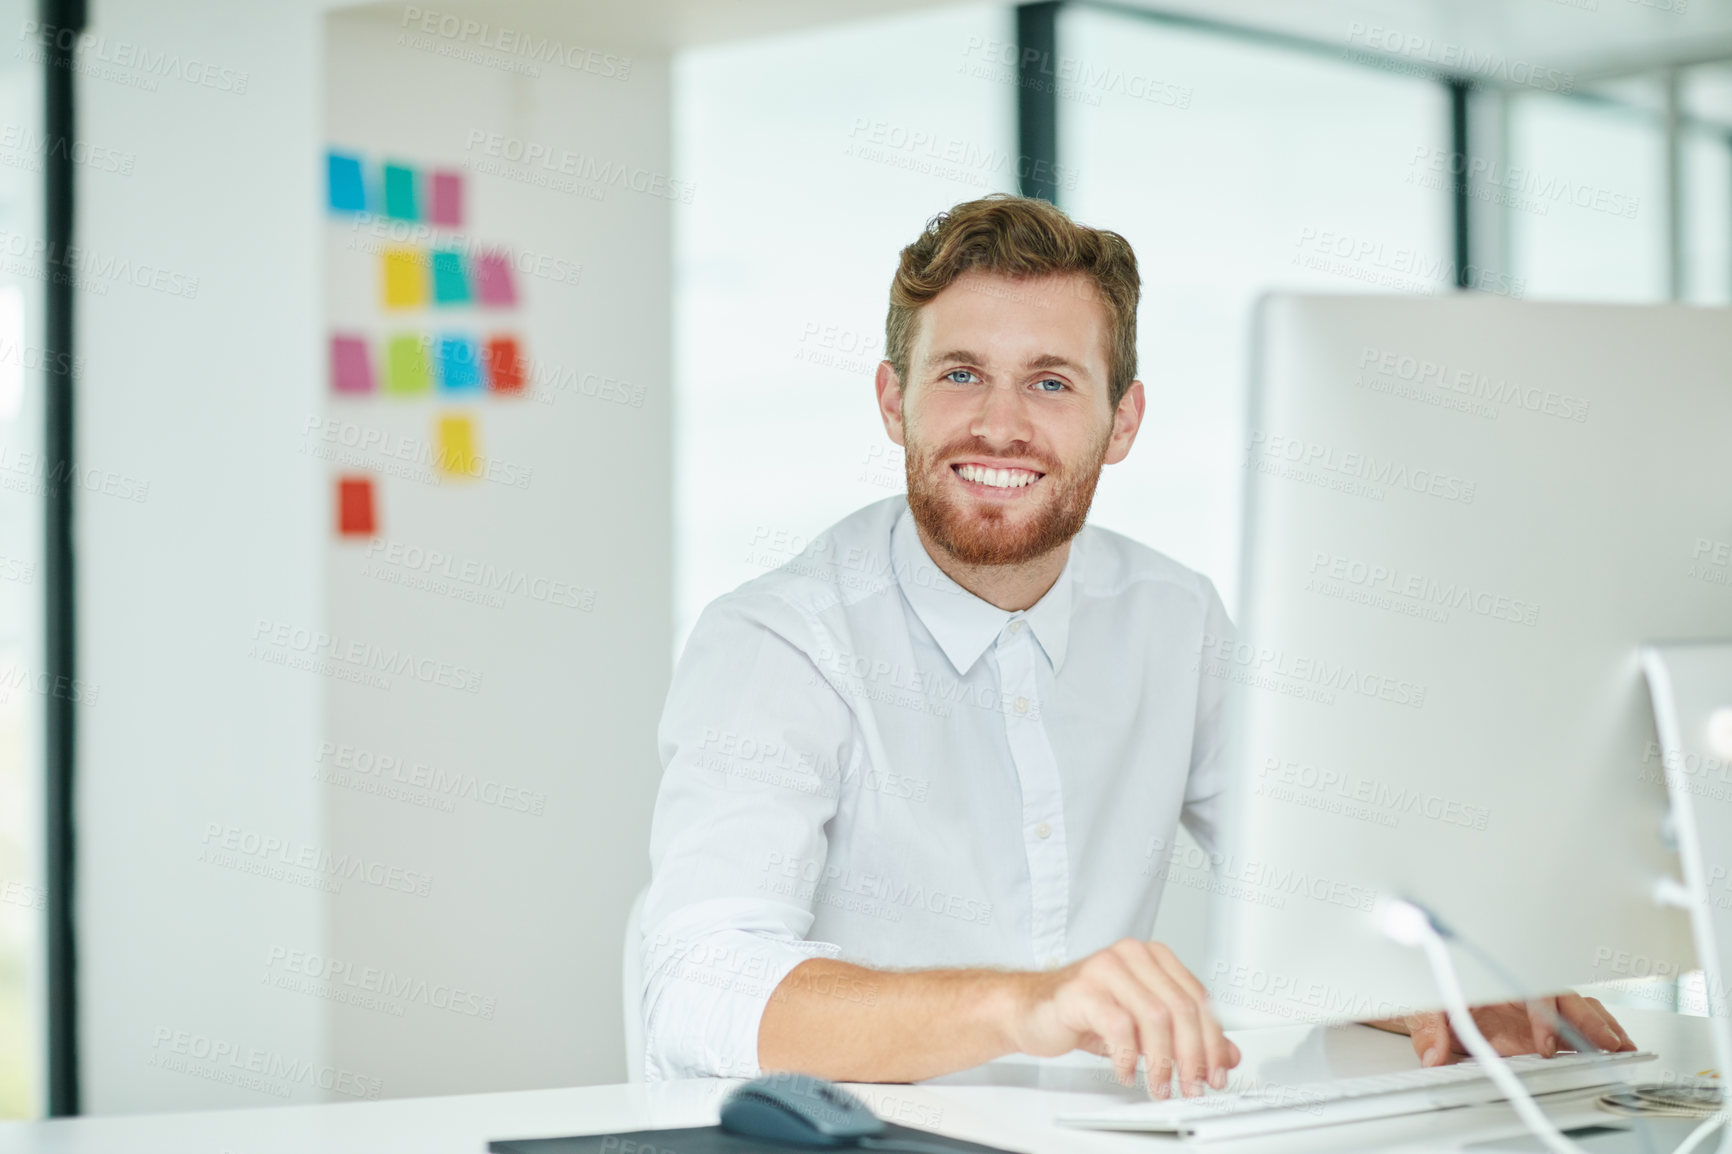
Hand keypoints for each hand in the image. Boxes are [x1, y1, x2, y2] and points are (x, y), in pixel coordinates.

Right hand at [1004, 938, 1241, 1098]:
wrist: (1030, 1009)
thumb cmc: (1084, 1011)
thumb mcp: (1143, 1026)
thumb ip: (1185, 1036)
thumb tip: (1228, 1055)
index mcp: (1152, 956)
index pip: (1198, 997)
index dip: (1212, 1040)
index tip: (1215, 1073)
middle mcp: (1131, 955)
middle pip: (1180, 1007)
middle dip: (1192, 1055)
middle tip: (1191, 1085)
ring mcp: (1105, 968)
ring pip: (1155, 1016)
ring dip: (1162, 1061)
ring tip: (1159, 1085)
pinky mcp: (1082, 989)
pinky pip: (1119, 1026)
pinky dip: (1128, 1057)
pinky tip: (1126, 1072)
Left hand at [1397, 994, 1635, 1064]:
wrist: (1425, 985)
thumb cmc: (1430, 986)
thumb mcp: (1421, 1003)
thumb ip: (1428, 1028)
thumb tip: (1433, 1055)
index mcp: (1495, 981)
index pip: (1529, 993)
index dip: (1542, 1017)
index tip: (1544, 1044)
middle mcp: (1518, 994)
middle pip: (1563, 999)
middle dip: (1588, 1020)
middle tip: (1608, 1044)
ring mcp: (1531, 1011)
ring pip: (1576, 1008)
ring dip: (1600, 1025)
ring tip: (1623, 1048)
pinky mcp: (1537, 1028)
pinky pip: (1573, 1025)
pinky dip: (1597, 1033)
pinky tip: (1616, 1049)